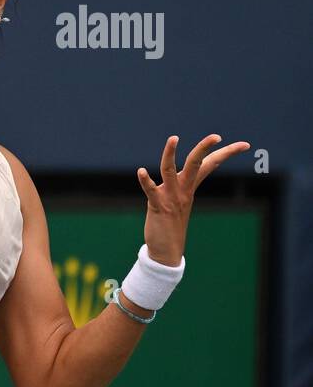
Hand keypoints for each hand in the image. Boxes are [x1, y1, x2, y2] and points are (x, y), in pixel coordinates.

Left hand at [136, 134, 249, 264]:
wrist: (166, 251)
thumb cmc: (171, 224)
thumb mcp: (181, 200)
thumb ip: (183, 184)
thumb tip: (187, 172)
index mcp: (190, 187)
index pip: (211, 165)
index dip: (227, 153)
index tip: (246, 144)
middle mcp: (183, 190)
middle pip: (197, 164)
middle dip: (205, 148)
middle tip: (217, 136)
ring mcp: (171, 197)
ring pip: (170, 170)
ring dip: (170, 154)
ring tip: (173, 138)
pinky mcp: (157, 206)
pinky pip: (151, 191)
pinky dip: (146, 181)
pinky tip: (141, 171)